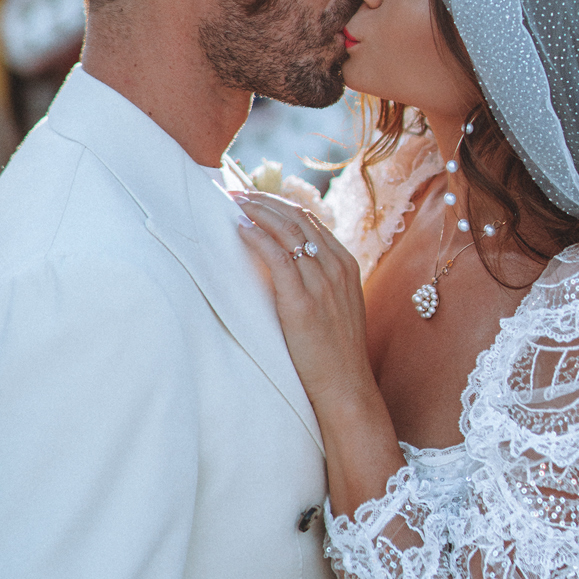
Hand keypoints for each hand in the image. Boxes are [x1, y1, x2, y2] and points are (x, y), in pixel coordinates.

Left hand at [235, 192, 376, 427]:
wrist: (345, 386)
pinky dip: (258, 238)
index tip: (255, 198)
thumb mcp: (336, 306)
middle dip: (265, 200)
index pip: (310, 219)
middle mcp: (336, 267)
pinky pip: (277, 257)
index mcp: (345, 264)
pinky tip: (241, 229)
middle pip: (298, 217)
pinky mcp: (302, 301)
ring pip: (287, 231)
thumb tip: (288, 263)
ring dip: (257, 211)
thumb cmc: (335, 351)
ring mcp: (321, 283)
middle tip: (237, 192)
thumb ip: (318, 280)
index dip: (280, 204)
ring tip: (233, 202)